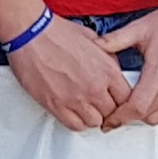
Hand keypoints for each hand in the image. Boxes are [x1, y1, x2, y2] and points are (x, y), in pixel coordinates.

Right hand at [6, 16, 131, 134]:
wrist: (30, 34)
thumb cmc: (57, 32)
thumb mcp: (93, 39)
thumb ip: (107, 58)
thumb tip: (112, 70)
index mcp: (108, 70)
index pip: (126, 98)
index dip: (121, 100)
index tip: (114, 99)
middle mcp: (95, 87)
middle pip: (112, 113)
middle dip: (106, 109)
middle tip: (98, 104)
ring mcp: (76, 99)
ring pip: (95, 122)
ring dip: (91, 116)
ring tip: (84, 107)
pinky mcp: (57, 105)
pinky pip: (75, 125)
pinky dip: (76, 122)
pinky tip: (73, 112)